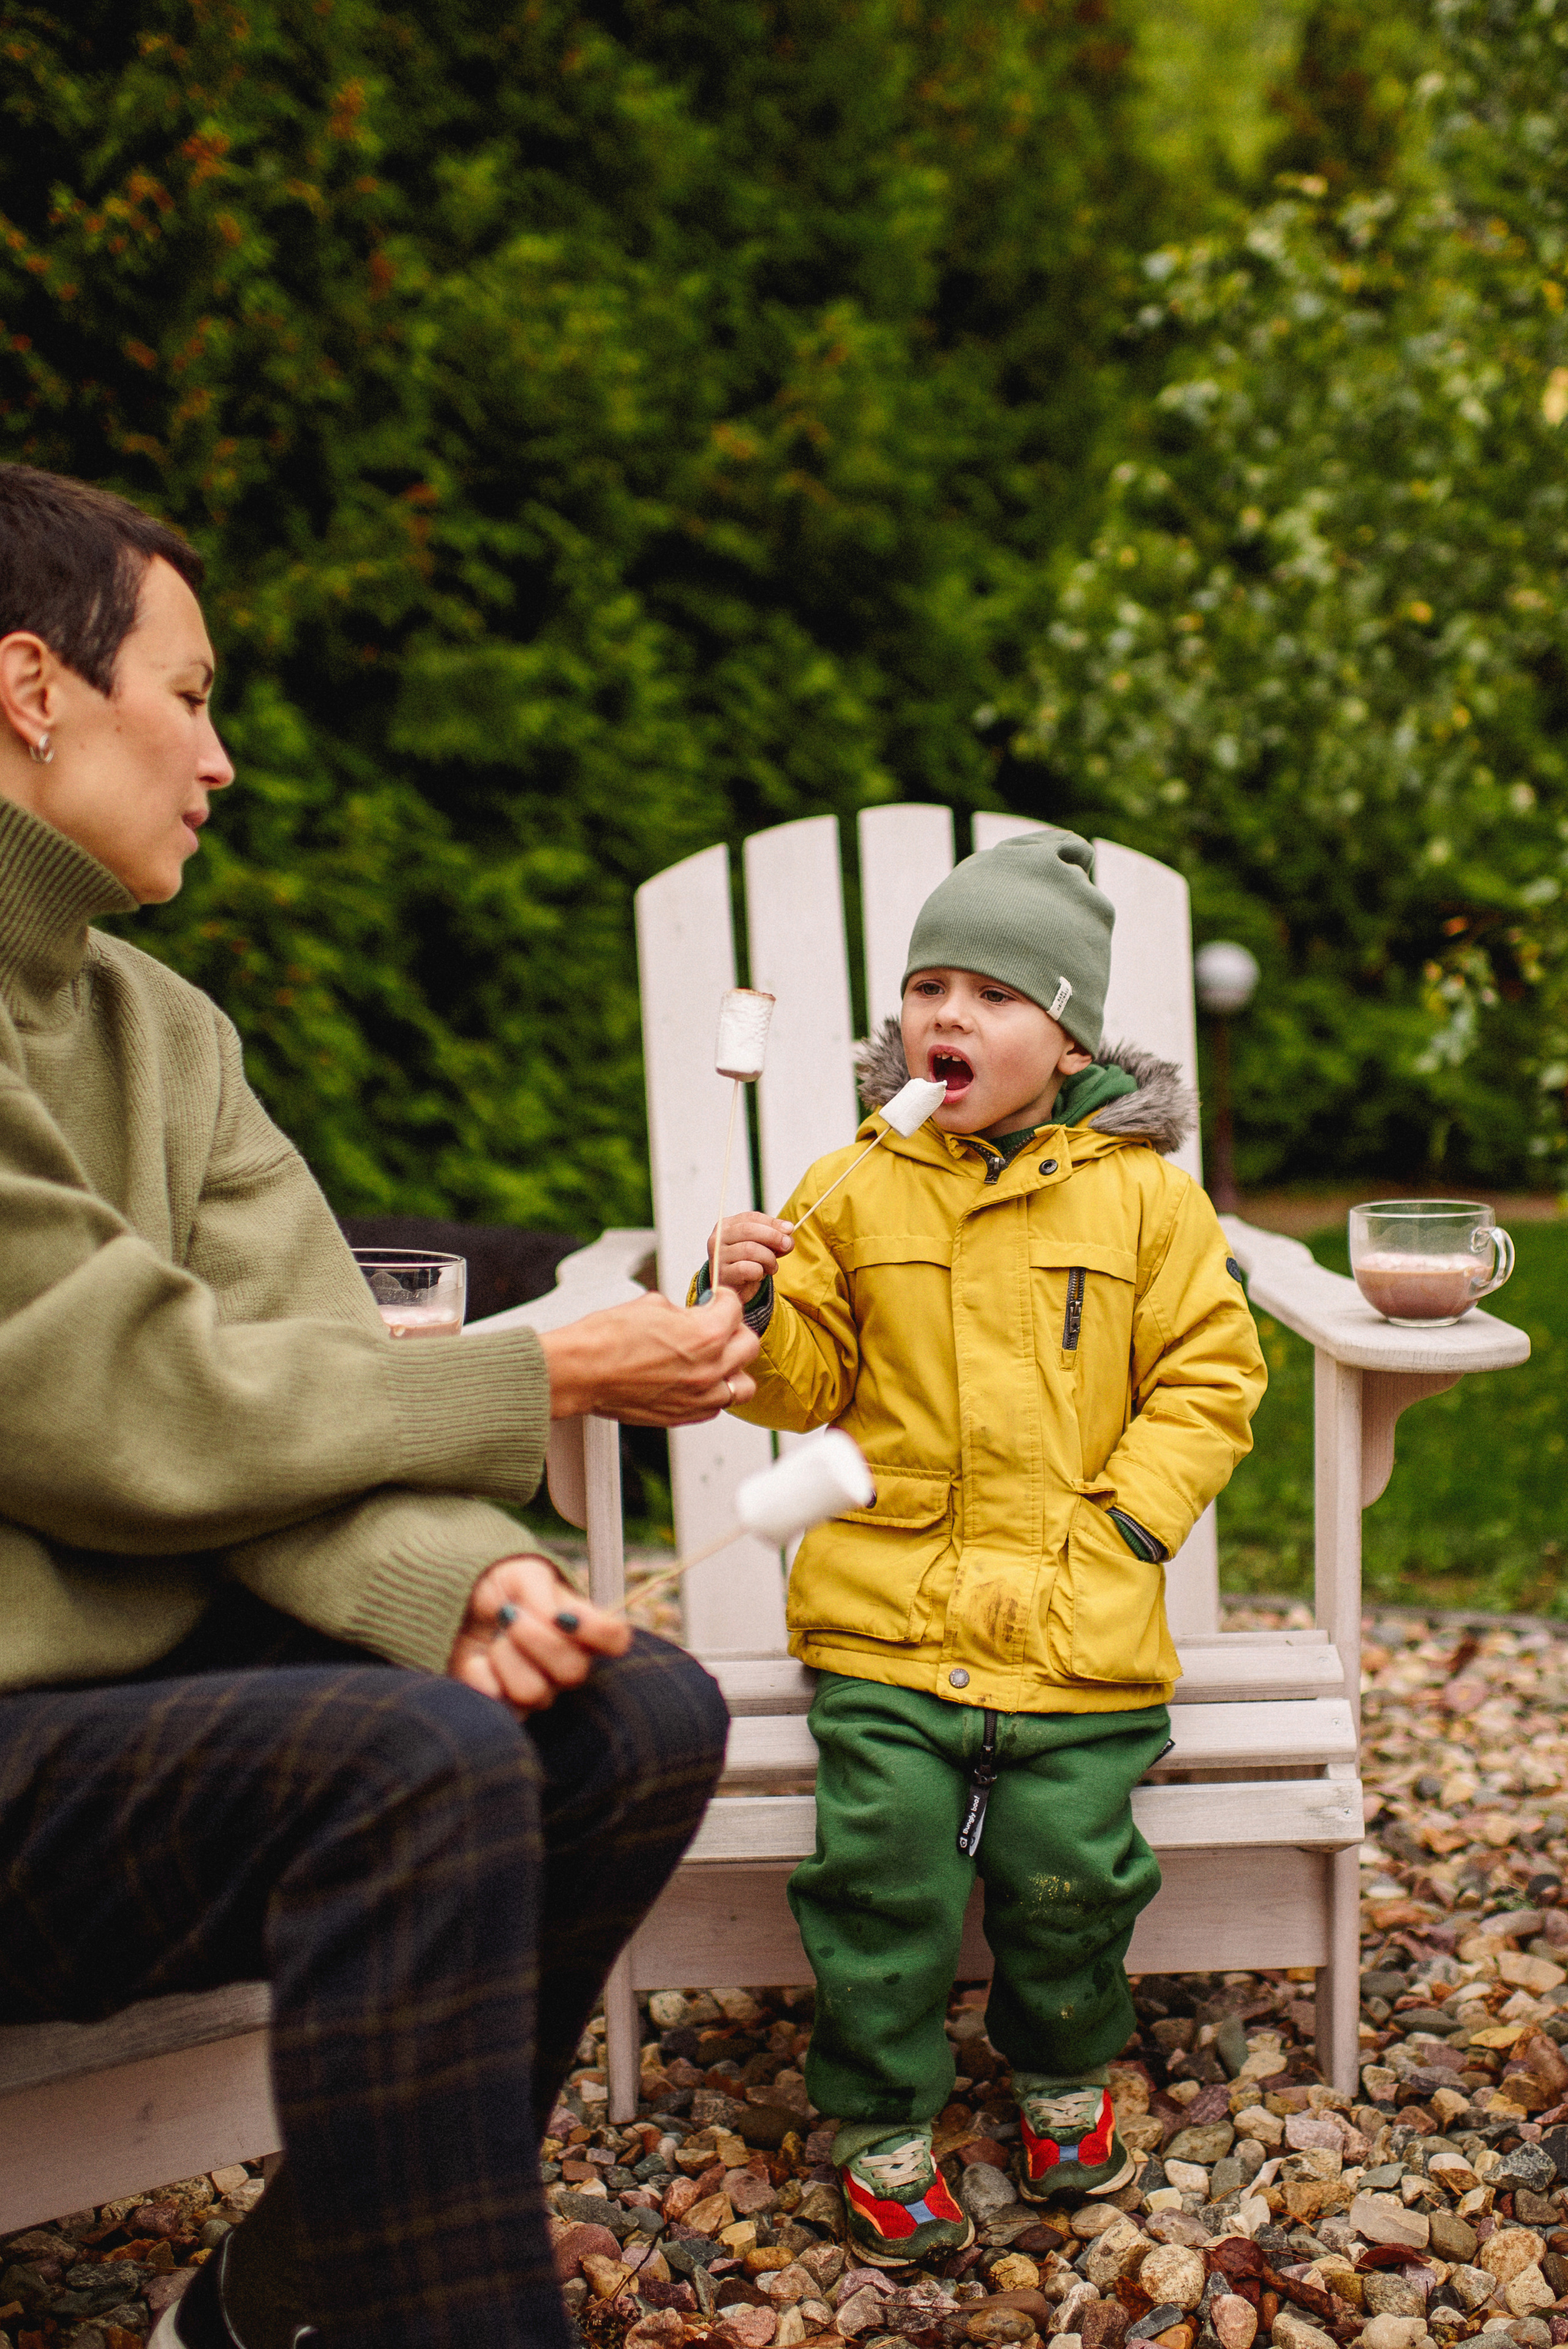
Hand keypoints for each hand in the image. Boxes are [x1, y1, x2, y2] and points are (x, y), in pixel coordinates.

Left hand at [448, 1553, 629, 1713]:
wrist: (456, 1602)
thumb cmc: (499, 1585)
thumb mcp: (523, 1573)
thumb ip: (543, 1594)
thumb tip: (556, 1620)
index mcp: (582, 1627)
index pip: (615, 1639)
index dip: (597, 1631)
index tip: (564, 1615)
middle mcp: (567, 1663)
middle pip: (574, 1671)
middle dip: (535, 1639)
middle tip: (508, 1616)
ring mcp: (538, 1689)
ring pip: (535, 1692)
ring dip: (505, 1657)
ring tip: (494, 1639)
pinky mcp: (504, 1706)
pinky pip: (499, 1704)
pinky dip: (480, 1674)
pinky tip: (476, 1659)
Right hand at [539, 1286, 758, 1424]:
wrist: (580, 1372)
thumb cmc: (606, 1338)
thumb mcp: (651, 1305)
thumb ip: (682, 1311)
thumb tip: (688, 1315)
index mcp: (706, 1334)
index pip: (735, 1309)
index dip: (724, 1299)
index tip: (717, 1299)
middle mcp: (709, 1368)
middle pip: (748, 1346)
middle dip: (735, 1331)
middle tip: (719, 1326)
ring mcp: (698, 1396)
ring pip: (742, 1386)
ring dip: (733, 1369)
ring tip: (717, 1360)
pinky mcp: (682, 1416)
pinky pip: (715, 1407)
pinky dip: (712, 1394)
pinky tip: (697, 1381)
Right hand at [708, 1212, 793, 1303]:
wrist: (734, 1290)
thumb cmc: (748, 1264)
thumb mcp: (762, 1247)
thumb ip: (775, 1237)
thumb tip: (788, 1229)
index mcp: (727, 1226)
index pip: (751, 1217)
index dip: (773, 1223)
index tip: (789, 1229)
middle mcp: (718, 1238)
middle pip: (749, 1230)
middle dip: (773, 1237)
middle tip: (787, 1245)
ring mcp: (718, 1257)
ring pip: (749, 1249)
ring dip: (768, 1258)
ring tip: (772, 1267)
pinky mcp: (722, 1274)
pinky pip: (746, 1269)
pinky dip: (759, 1272)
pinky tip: (759, 1275)